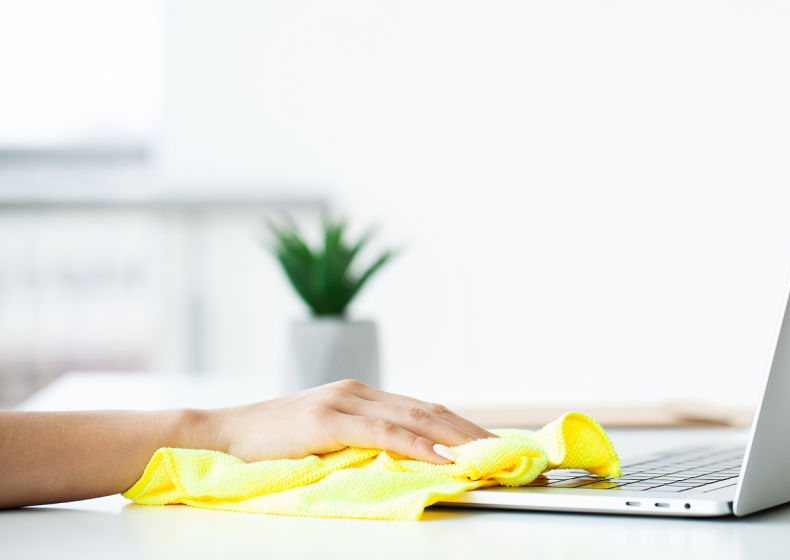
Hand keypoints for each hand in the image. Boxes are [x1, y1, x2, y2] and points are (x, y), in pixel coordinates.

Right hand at [194, 380, 497, 464]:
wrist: (214, 437)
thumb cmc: (269, 447)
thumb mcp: (326, 444)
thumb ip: (364, 446)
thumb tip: (410, 465)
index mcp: (360, 397)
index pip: (424, 410)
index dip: (462, 426)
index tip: (492, 445)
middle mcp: (358, 392)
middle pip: (429, 411)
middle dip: (471, 431)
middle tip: (506, 451)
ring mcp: (342, 402)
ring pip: (414, 418)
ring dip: (457, 437)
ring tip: (488, 454)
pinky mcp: (325, 420)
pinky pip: (384, 433)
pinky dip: (419, 444)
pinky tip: (443, 455)